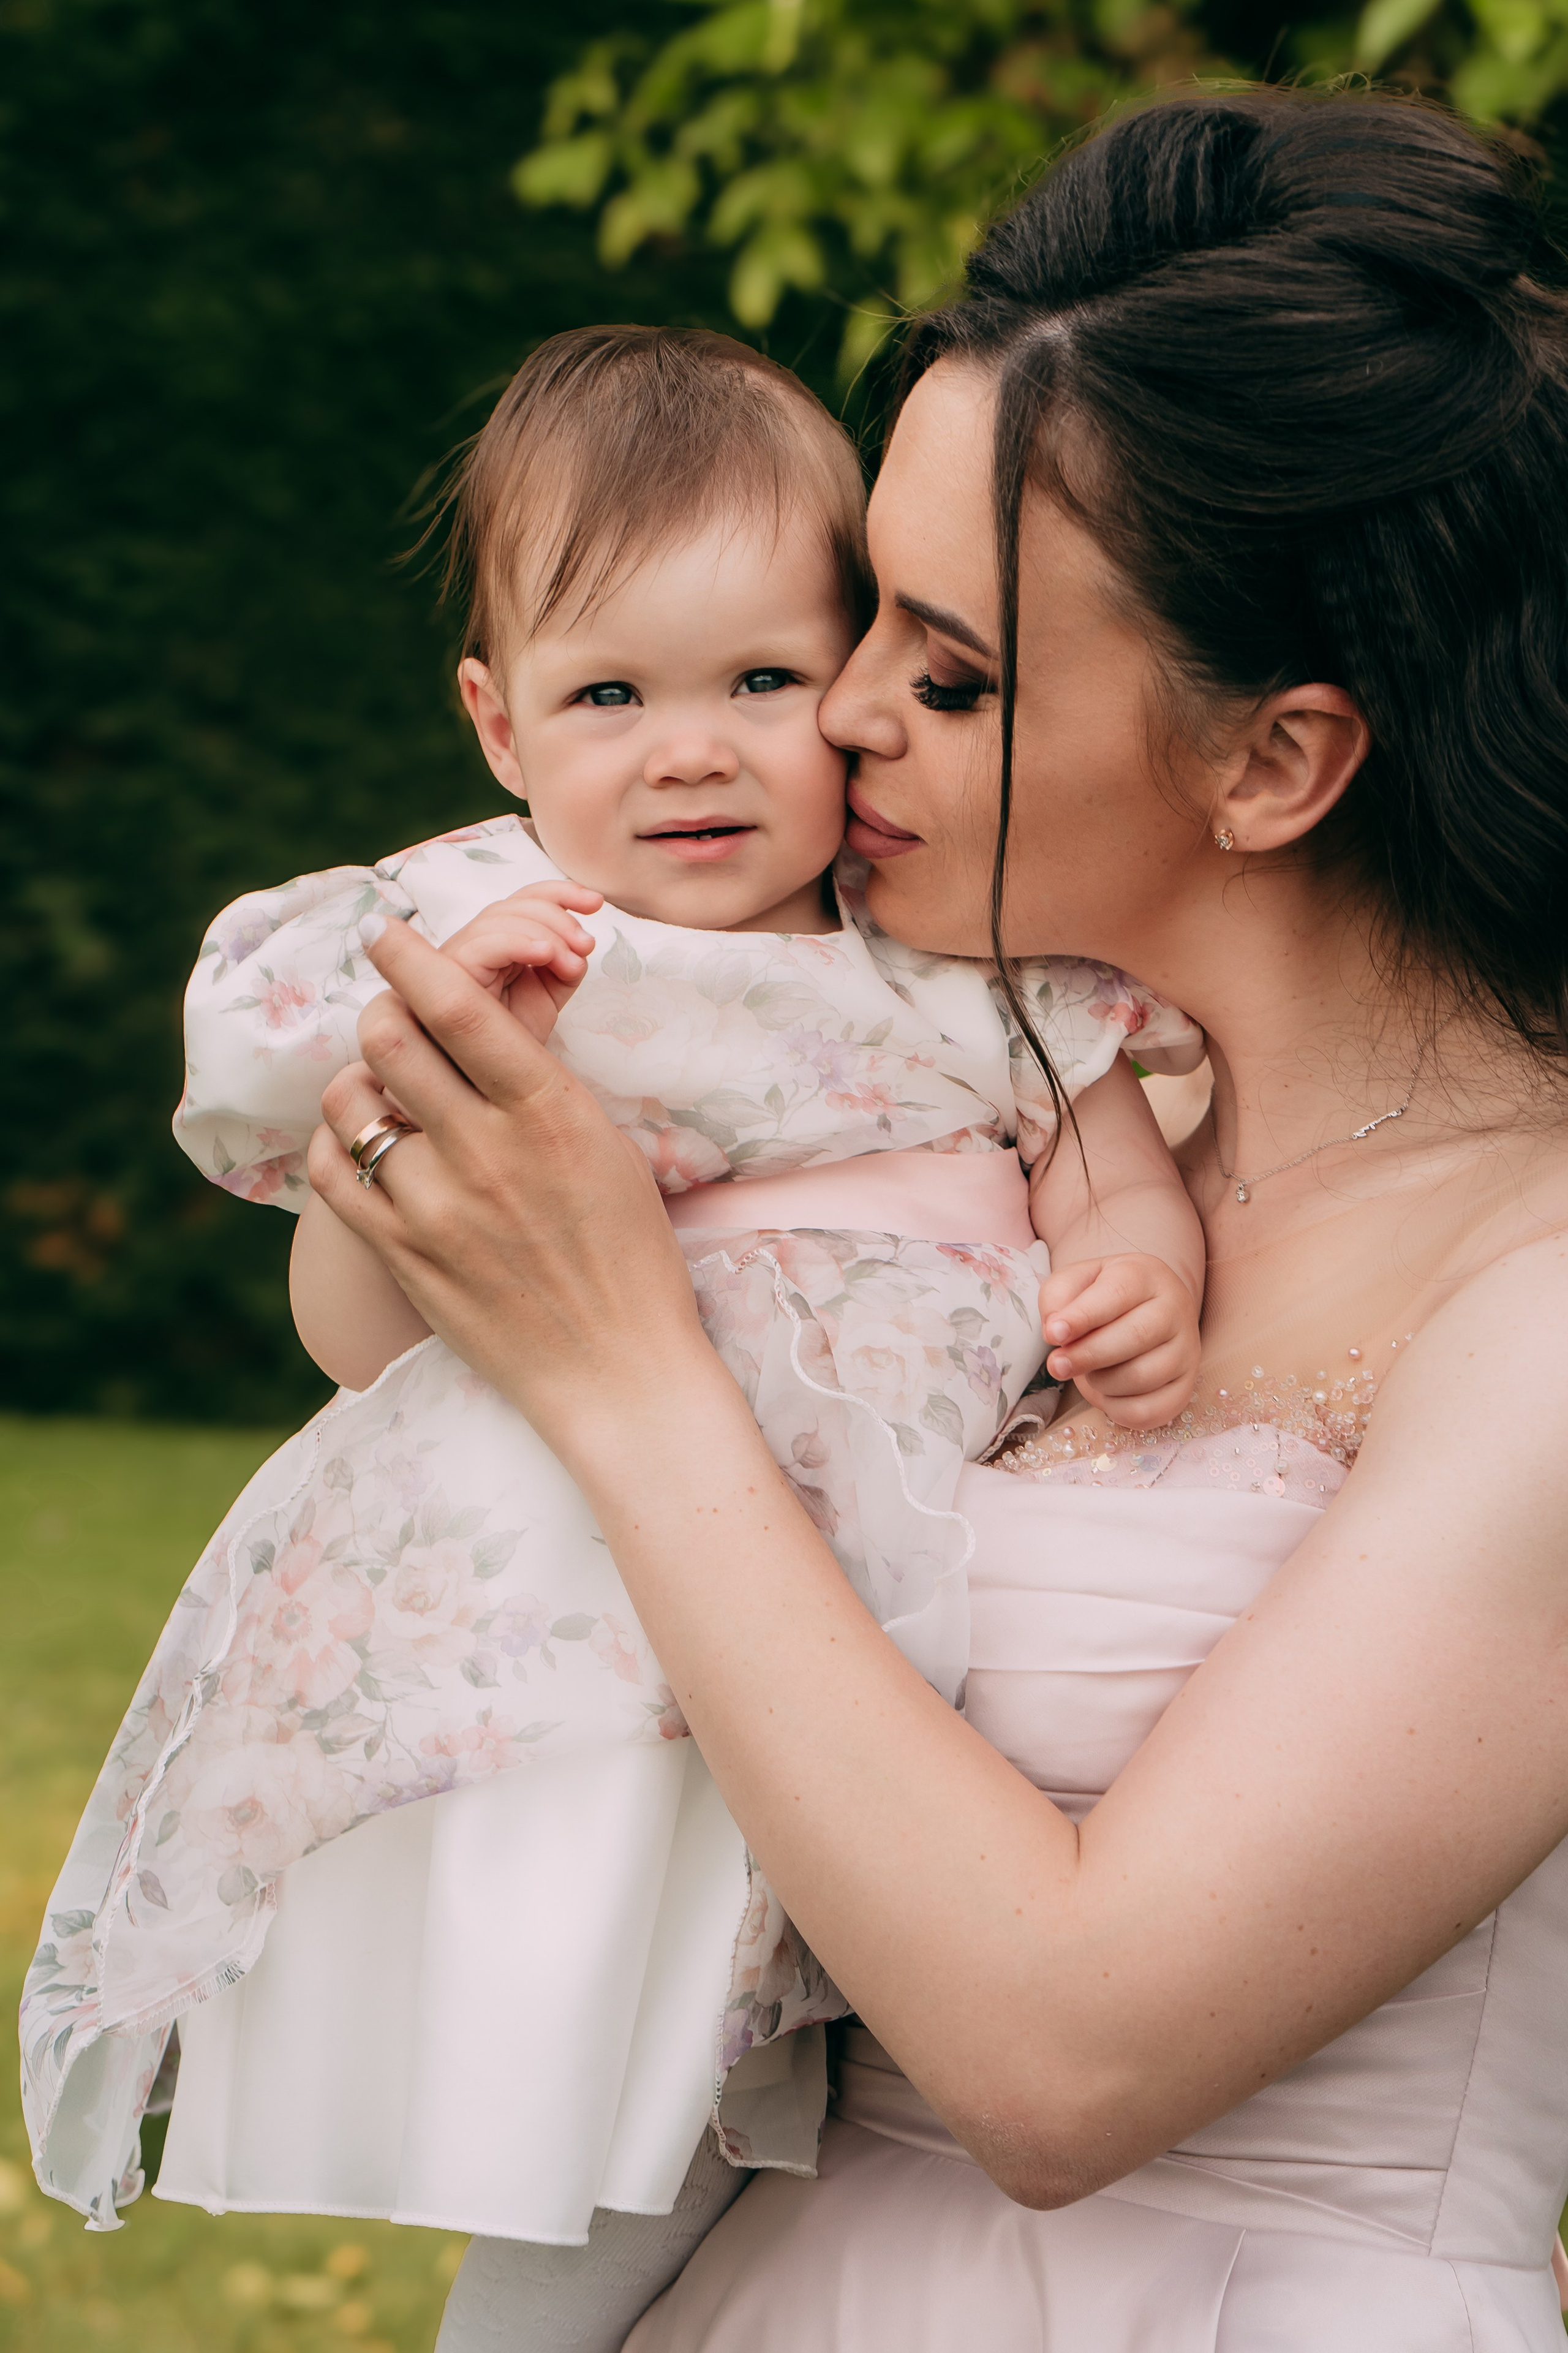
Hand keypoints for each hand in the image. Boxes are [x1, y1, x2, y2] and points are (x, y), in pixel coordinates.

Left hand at [308, 915, 706, 1468]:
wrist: (619, 1370)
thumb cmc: (631, 1257)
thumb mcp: (608, 1149)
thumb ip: (540, 1088)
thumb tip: (483, 1030)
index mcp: (550, 1113)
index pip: (458, 1004)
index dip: (411, 954)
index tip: (389, 933)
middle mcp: (485, 1152)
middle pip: (389, 1037)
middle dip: (385, 1009)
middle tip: (392, 1014)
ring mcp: (435, 1207)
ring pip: (351, 1100)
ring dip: (361, 1081)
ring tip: (384, 1091)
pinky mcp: (402, 1256)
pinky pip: (335, 1173)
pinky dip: (341, 1144)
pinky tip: (366, 1145)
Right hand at [439, 880, 602, 1043]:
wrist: (494, 1082)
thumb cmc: (515, 1039)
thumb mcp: (551, 993)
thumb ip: (565, 963)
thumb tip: (580, 945)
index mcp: (497, 941)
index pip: (524, 900)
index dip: (560, 893)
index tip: (596, 902)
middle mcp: (474, 944)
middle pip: (513, 905)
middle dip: (558, 918)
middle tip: (586, 945)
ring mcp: (457, 957)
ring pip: (499, 920)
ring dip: (545, 934)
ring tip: (570, 963)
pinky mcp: (449, 975)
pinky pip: (482, 946)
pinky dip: (518, 943)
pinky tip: (545, 954)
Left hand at [1038, 1252, 1200, 1429]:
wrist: (1142, 1311)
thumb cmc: (1102, 1297)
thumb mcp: (1076, 1282)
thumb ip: (1058, 1297)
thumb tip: (1055, 1331)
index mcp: (1146, 1276)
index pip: (1118, 1293)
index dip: (1082, 1316)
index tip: (1053, 1334)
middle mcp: (1175, 1310)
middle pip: (1134, 1337)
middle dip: (1087, 1356)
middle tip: (1056, 1364)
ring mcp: (1186, 1351)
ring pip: (1142, 1377)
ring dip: (1101, 1382)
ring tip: (1088, 1372)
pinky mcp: (1184, 1387)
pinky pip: (1149, 1411)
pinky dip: (1118, 1410)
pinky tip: (1107, 1393)